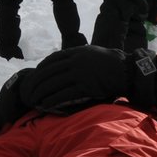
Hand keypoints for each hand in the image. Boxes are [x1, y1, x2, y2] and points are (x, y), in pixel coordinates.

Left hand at [19, 46, 156, 113]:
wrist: (127, 71)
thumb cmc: (112, 63)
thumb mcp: (93, 52)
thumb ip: (78, 56)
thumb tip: (65, 63)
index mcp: (77, 51)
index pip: (52, 59)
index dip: (41, 68)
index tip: (35, 75)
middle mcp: (76, 61)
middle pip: (49, 72)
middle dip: (36, 82)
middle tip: (29, 91)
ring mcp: (80, 74)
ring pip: (54, 84)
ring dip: (41, 93)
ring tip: (33, 100)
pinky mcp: (85, 87)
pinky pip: (63, 95)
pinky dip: (52, 100)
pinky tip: (45, 105)